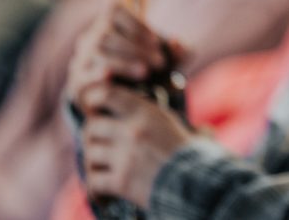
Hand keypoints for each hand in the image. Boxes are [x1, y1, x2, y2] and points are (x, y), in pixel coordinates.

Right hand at [66, 2, 183, 109]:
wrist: (129, 102)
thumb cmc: (152, 69)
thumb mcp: (170, 60)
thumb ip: (179, 52)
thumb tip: (177, 44)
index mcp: (111, 22)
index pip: (113, 8)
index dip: (135, 22)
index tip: (157, 41)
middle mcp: (91, 37)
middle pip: (107, 34)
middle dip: (136, 47)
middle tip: (159, 62)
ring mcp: (81, 60)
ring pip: (96, 52)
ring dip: (123, 62)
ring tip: (145, 72)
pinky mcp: (77, 83)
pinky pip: (82, 75)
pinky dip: (96, 75)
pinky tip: (110, 79)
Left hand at [80, 83, 195, 206]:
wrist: (199, 183)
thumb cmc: (196, 155)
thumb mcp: (180, 127)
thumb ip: (165, 123)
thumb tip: (186, 124)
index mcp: (146, 112)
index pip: (105, 95)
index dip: (93, 99)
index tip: (92, 107)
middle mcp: (132, 131)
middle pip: (91, 127)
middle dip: (92, 137)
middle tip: (99, 145)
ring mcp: (125, 156)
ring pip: (89, 155)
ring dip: (94, 164)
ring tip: (103, 170)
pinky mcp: (121, 181)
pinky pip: (94, 182)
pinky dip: (97, 189)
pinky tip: (105, 193)